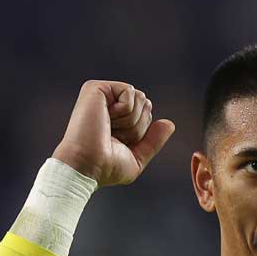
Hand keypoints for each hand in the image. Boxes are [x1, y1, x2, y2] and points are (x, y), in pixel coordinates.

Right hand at [53, 81, 175, 185]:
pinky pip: (130, 92)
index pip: (146, 114)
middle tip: (114, 137)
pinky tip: (105, 119)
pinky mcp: (96, 88)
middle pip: (146, 104)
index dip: (141, 132)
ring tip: (108, 129)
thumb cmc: (106, 167)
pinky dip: (124, 111)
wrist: (87, 166)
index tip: (120, 143)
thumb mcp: (136, 157)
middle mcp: (107, 103)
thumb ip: (153, 141)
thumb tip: (169, 124)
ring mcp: (101, 94)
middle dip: (138, 126)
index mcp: (115, 118)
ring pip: (140, 98)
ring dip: (130, 121)